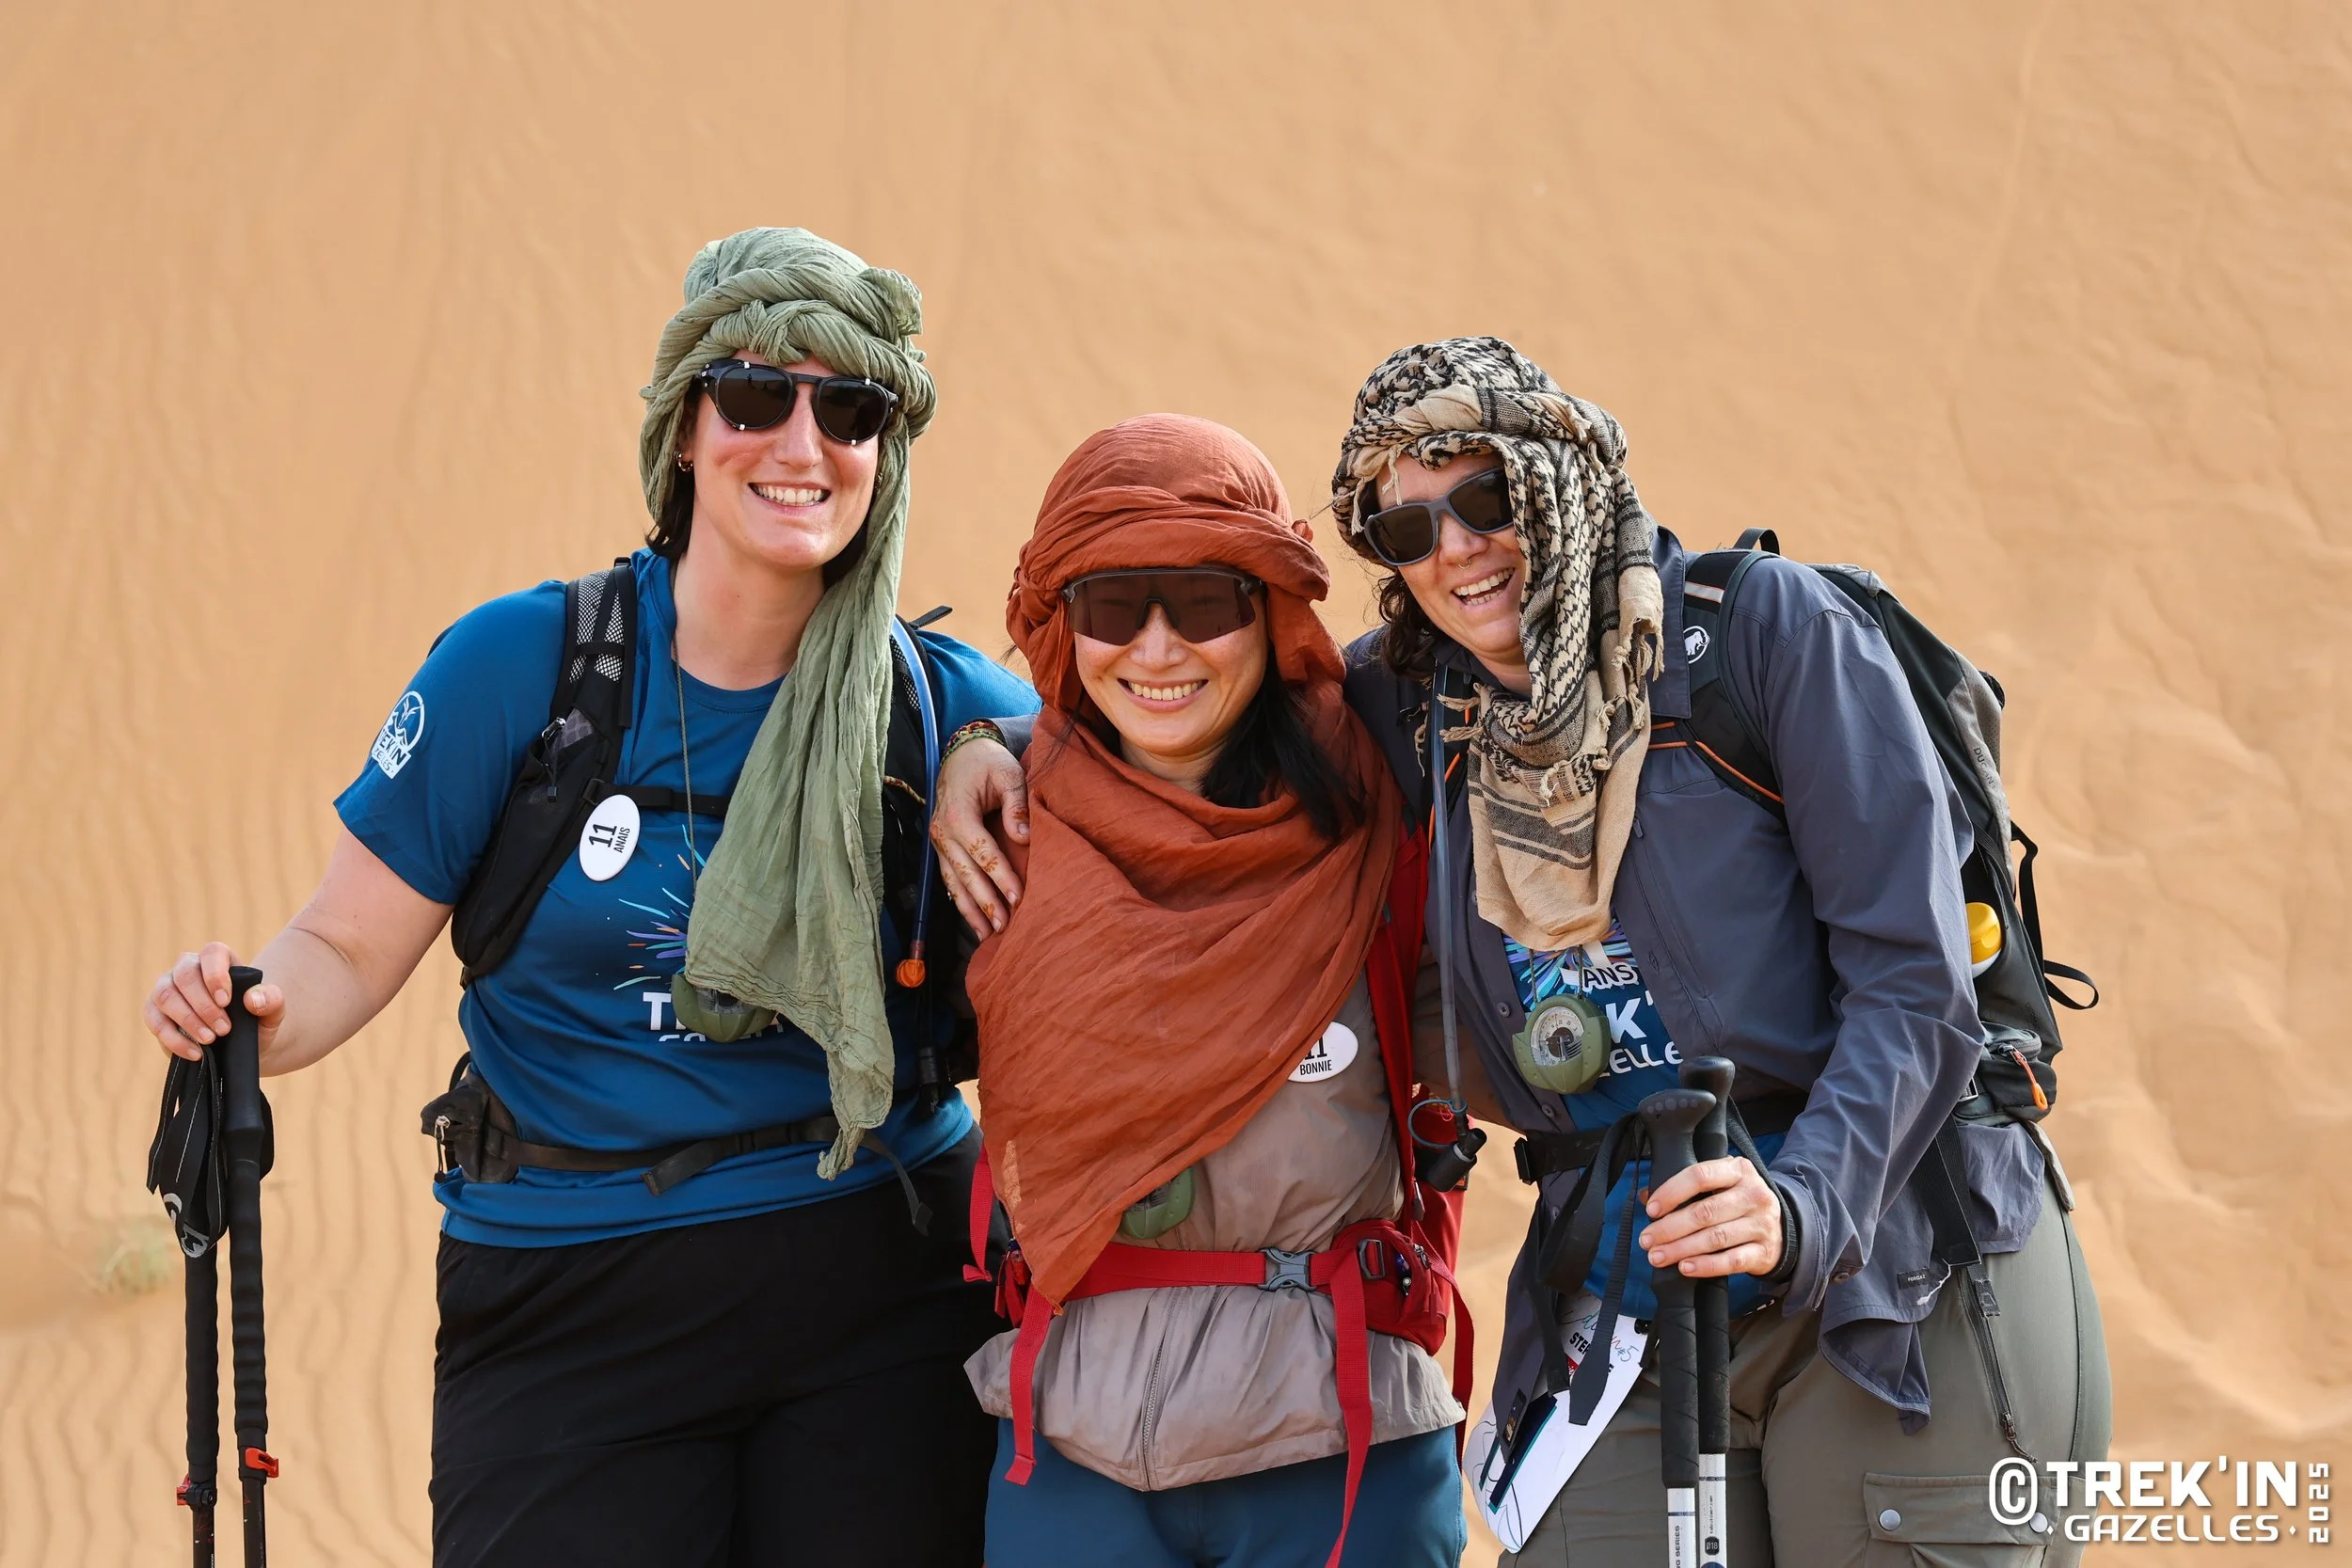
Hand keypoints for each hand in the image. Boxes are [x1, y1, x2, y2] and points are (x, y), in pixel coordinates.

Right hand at [144, 941, 284, 1062]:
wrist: (242, 1044)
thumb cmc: (256, 1020)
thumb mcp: (273, 1012)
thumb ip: (272, 1000)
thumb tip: (252, 999)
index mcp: (218, 959)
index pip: (212, 953)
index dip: (216, 975)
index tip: (227, 1001)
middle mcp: (187, 968)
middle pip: (185, 976)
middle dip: (204, 1005)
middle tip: (224, 1029)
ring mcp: (167, 988)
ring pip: (165, 996)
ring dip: (188, 1021)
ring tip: (210, 1040)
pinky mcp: (154, 1012)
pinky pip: (154, 1020)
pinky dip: (173, 1039)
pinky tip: (195, 1053)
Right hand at [929, 736, 1028, 937]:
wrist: (963, 753)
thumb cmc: (989, 763)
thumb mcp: (1008, 774)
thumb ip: (1016, 804)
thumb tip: (1023, 836)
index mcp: (958, 813)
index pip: (982, 852)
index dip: (1000, 876)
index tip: (1018, 898)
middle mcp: (942, 832)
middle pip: (965, 874)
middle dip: (985, 902)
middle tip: (1005, 927)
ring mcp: (938, 842)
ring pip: (953, 882)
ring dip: (970, 910)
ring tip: (988, 935)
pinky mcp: (941, 848)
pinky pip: (949, 879)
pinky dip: (961, 901)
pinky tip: (974, 921)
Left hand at [1637, 1156, 1783, 1278]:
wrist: (1780, 1228)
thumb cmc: (1739, 1202)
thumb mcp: (1720, 1184)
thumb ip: (1686, 1187)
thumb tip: (1646, 1196)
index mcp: (1738, 1170)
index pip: (1700, 1175)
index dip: (1672, 1192)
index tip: (1651, 1209)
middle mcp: (1753, 1195)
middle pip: (1705, 1212)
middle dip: (1670, 1228)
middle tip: (1647, 1240)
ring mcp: (1761, 1224)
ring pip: (1716, 1238)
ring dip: (1681, 1249)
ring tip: (1658, 1256)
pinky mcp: (1764, 1251)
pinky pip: (1732, 1261)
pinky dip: (1706, 1266)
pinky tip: (1685, 1268)